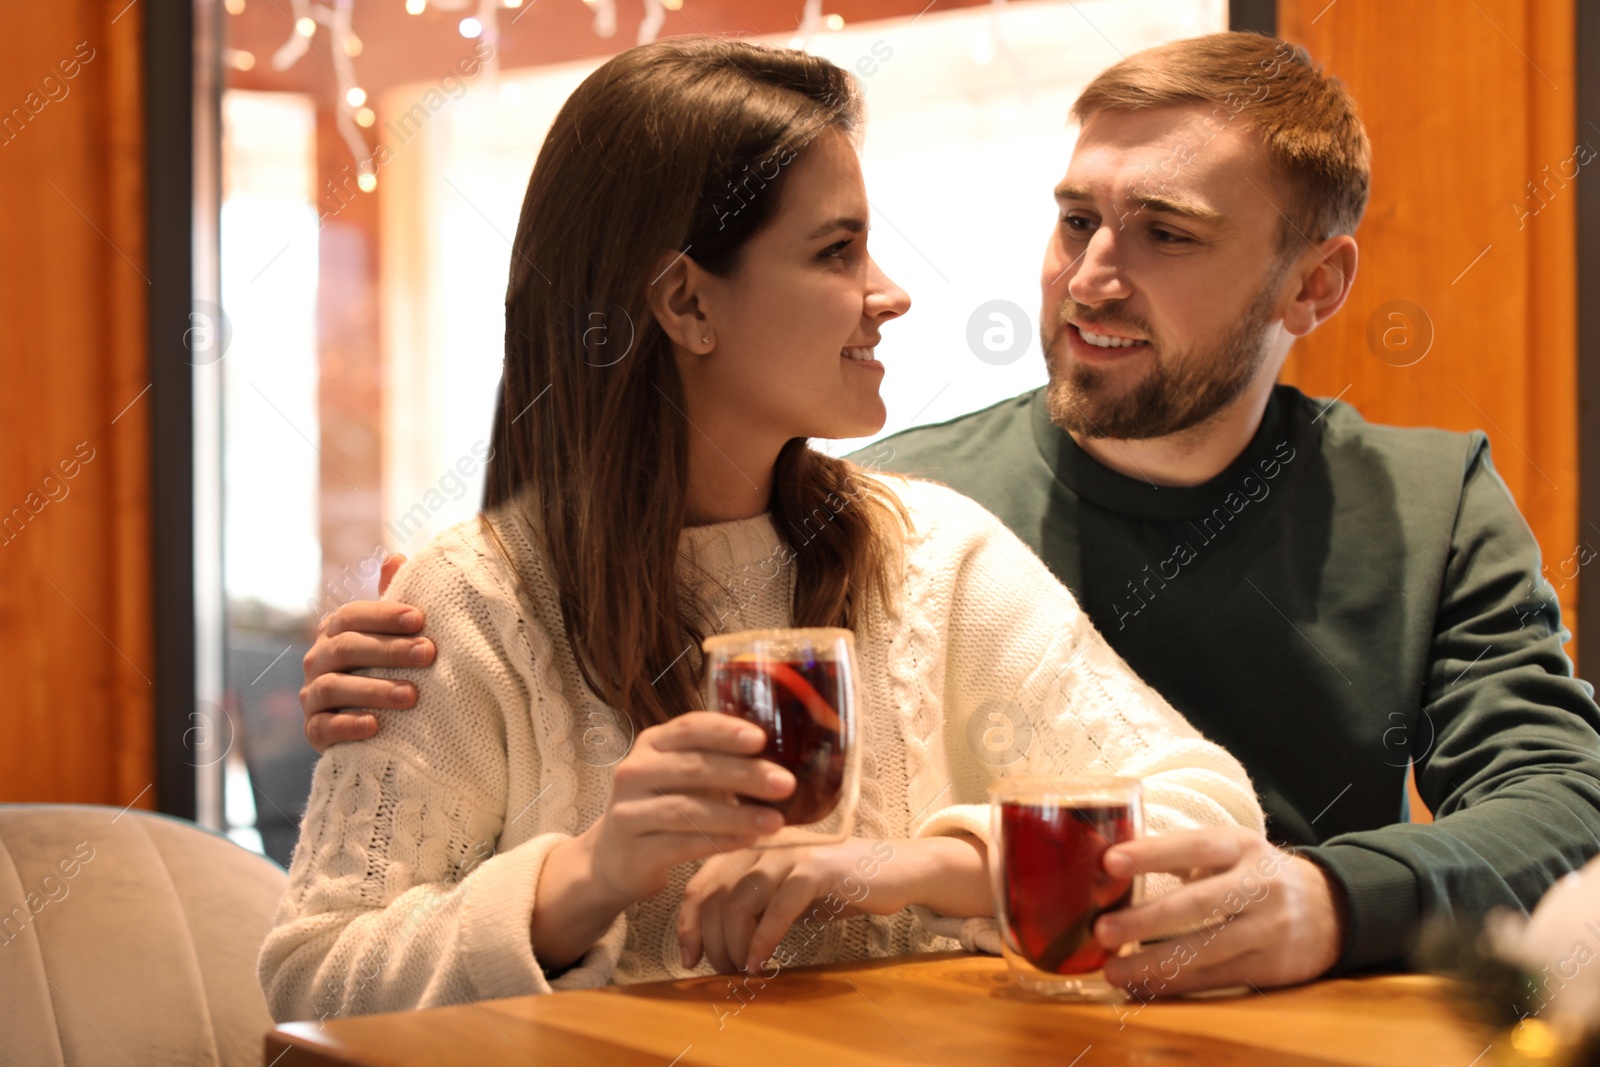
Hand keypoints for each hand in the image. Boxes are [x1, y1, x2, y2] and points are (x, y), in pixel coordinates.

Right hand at [299, 553, 435, 752]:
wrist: (378, 724)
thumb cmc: (390, 667)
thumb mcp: (394, 634)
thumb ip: (393, 598)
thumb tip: (394, 557)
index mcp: (336, 631)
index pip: (352, 615)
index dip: (384, 614)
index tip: (420, 618)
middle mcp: (318, 659)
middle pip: (347, 648)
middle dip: (389, 650)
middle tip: (428, 654)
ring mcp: (312, 695)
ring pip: (334, 687)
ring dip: (374, 690)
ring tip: (412, 695)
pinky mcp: (313, 731)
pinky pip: (323, 727)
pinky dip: (347, 725)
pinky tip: (375, 726)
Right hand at [581, 712, 797, 905]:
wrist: (614, 857)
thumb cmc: (663, 806)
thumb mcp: (680, 775)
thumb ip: (715, 760)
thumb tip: (783, 755)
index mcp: (652, 744)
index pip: (689, 728)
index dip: (725, 731)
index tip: (761, 738)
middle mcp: (634, 771)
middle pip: (694, 768)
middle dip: (745, 774)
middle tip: (786, 783)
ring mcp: (629, 811)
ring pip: (689, 809)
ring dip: (738, 815)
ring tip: (776, 822)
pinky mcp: (633, 850)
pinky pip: (683, 844)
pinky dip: (720, 842)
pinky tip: (749, 841)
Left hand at [677, 838, 897, 975]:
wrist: (892, 870)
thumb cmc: (833, 887)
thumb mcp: (781, 895)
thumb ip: (749, 907)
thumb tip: (711, 947)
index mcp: (747, 845)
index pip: (699, 885)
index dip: (687, 925)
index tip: (689, 960)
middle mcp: (761, 842)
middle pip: (713, 897)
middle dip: (712, 943)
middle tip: (723, 973)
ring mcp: (788, 853)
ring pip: (739, 902)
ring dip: (734, 946)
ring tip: (742, 971)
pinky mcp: (815, 868)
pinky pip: (777, 909)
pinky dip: (763, 941)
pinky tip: (763, 964)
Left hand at [1093, 826, 1344, 996]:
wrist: (1328, 909)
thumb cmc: (1255, 874)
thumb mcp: (1231, 850)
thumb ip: (1182, 855)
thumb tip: (1114, 864)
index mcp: (1242, 847)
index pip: (1194, 847)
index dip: (1152, 854)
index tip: (1110, 862)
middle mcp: (1260, 886)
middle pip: (1198, 904)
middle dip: (1146, 920)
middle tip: (1103, 931)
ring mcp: (1268, 929)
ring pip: (1205, 950)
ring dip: (1153, 963)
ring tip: (1113, 970)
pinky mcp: (1271, 967)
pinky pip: (1215, 979)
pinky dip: (1175, 984)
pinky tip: (1143, 985)